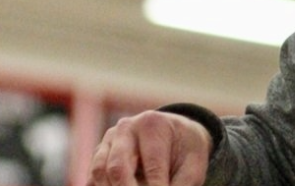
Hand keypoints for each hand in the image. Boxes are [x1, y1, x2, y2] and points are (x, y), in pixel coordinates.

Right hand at [88, 110, 212, 185]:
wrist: (176, 135)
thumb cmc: (186, 151)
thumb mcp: (193, 165)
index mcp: (152, 124)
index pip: (151, 164)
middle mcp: (125, 128)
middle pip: (117, 167)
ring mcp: (108, 141)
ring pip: (99, 173)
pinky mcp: (98, 156)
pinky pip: (92, 179)